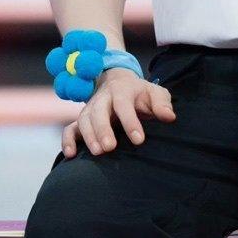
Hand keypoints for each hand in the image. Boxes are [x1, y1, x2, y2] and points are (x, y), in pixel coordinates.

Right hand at [61, 68, 175, 157]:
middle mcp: (103, 98)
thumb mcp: (155, 93)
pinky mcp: (82, 119)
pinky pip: (70, 128)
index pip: (124, 104)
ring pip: (84, 120)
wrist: (118, 82)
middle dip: (103, 129)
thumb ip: (162, 103)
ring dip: (88, 136)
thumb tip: (169, 117)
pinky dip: (68, 140)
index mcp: (122, 90)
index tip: (139, 140)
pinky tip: (70, 154)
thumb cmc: (140, 94)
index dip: (130, 122)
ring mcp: (90, 108)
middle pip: (99, 111)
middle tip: (110, 148)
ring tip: (98, 152)